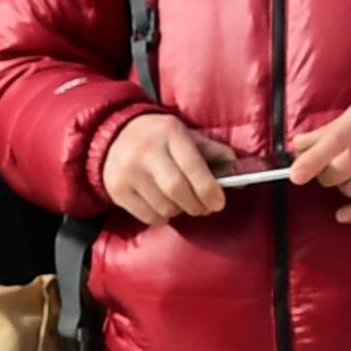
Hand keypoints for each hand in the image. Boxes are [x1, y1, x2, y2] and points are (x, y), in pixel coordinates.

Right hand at [102, 113, 235, 225]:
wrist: (113, 133)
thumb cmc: (159, 137)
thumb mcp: (186, 134)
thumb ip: (211, 151)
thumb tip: (237, 172)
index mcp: (170, 133)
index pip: (193, 166)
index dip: (209, 190)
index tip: (219, 202)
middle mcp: (146, 150)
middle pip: (177, 190)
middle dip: (197, 205)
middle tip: (204, 207)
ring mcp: (129, 171)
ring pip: (164, 207)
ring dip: (179, 211)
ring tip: (181, 202)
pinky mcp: (117, 189)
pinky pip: (148, 216)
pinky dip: (162, 217)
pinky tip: (163, 205)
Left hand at [288, 86, 350, 226]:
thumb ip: (328, 130)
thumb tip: (299, 147)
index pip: (335, 141)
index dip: (313, 159)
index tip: (295, 175)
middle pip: (339, 172)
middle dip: (325, 172)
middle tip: (327, 165)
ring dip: (341, 186)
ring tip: (346, 175)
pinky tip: (341, 214)